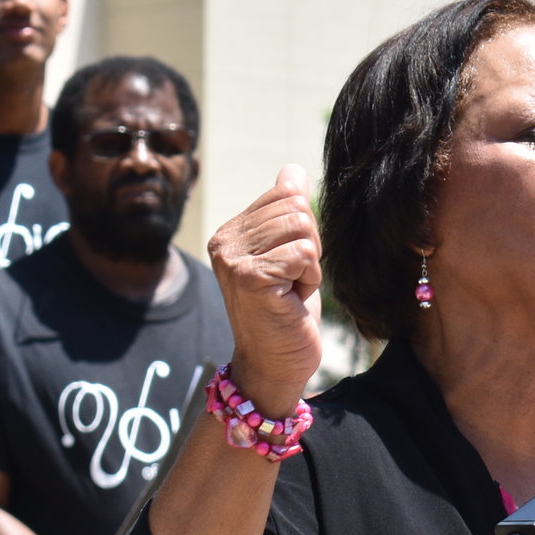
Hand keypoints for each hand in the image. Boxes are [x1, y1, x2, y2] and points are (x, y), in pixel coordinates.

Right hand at [207, 165, 323, 416]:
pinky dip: (309, 278)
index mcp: (231, 231)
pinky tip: (291, 299)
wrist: (275, 365)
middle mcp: (224, 241)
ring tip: (290, 290)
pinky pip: (304, 254)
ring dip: (309, 264)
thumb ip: (286, 212)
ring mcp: (233, 258)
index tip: (288, 267)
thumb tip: (291, 168)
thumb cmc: (285, 312)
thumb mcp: (289, 254)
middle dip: (309, 247)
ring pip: (302, 228)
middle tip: (291, 281)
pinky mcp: (250, 276)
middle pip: (296, 209)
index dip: (303, 232)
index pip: (286, 195)